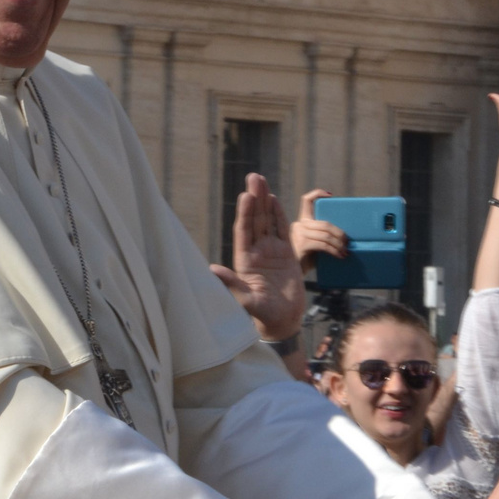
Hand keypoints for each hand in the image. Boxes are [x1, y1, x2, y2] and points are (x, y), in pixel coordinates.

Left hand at [211, 173, 304, 341]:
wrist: (283, 321)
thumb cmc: (263, 314)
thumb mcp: (246, 300)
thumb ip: (232, 285)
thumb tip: (212, 270)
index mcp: (244, 260)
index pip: (244, 232)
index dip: (245, 214)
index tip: (245, 196)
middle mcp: (256, 251)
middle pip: (255, 220)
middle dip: (255, 199)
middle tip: (254, 177)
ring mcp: (271, 251)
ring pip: (268, 221)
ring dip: (265, 201)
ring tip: (262, 180)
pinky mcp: (286, 254)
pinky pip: (282, 230)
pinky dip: (279, 215)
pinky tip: (274, 199)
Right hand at [289, 189, 348, 274]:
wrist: (292, 276)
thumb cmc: (306, 261)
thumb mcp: (313, 244)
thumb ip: (321, 236)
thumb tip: (343, 236)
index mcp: (301, 222)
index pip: (307, 200)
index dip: (318, 194)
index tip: (331, 195)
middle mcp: (298, 225)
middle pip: (324, 223)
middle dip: (339, 233)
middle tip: (347, 242)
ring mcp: (299, 233)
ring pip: (326, 234)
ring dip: (339, 244)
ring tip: (345, 251)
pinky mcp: (302, 244)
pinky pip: (323, 244)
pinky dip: (334, 250)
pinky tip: (340, 256)